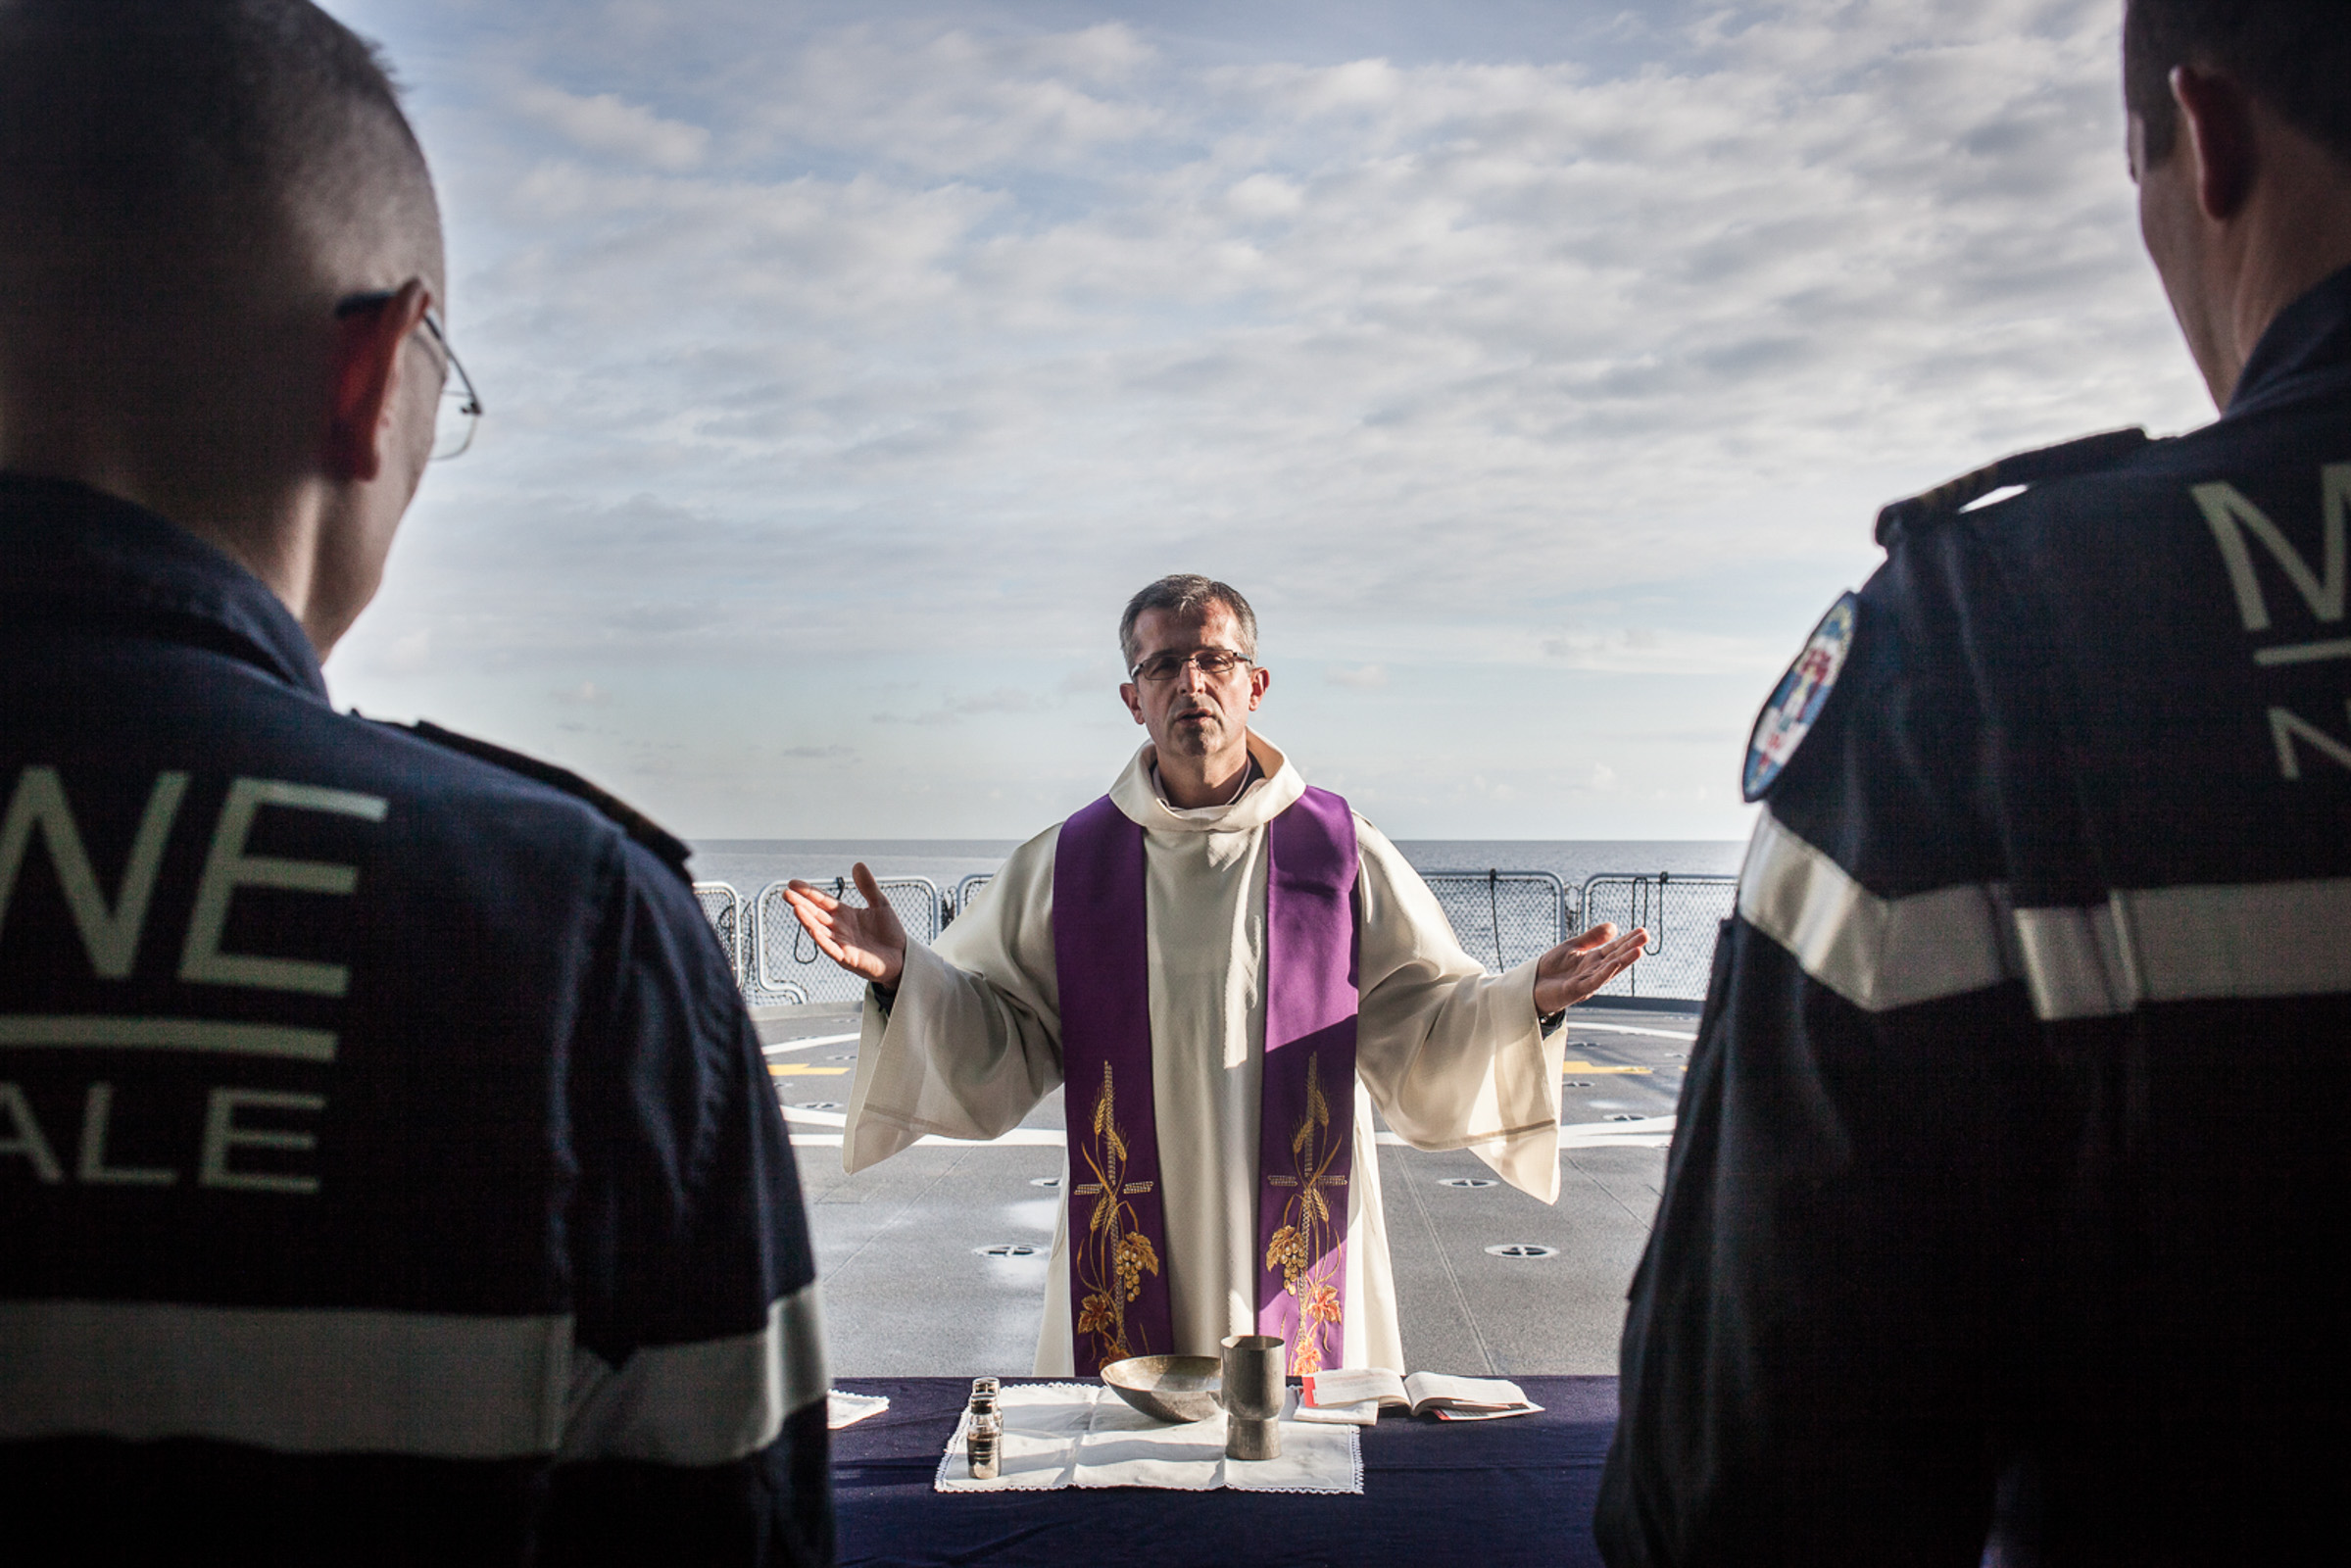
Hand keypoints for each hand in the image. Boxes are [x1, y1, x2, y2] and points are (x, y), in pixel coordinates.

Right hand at [781, 863, 906, 988]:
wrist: (903, 956)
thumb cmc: (889, 932)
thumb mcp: (880, 904)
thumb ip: (868, 886)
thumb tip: (858, 864)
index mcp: (844, 914)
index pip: (822, 901)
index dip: (809, 892)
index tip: (792, 883)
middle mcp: (839, 928)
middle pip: (816, 914)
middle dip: (801, 904)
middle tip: (786, 893)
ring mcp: (841, 943)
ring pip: (820, 931)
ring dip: (807, 921)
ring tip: (796, 908)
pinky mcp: (848, 958)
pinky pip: (832, 949)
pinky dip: (822, 940)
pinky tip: (813, 930)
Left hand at [1531, 922, 1649, 1015]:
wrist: (1530, 986)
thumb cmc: (1551, 969)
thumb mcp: (1572, 947)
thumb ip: (1592, 938)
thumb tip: (1614, 926)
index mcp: (1593, 961)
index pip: (1613, 949)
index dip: (1627, 940)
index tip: (1642, 931)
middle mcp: (1593, 972)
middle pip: (1615, 957)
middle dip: (1630, 947)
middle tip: (1646, 936)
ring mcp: (1586, 982)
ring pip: (1608, 970)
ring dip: (1624, 960)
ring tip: (1639, 950)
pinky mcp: (1576, 990)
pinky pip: (1593, 981)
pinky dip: (1605, 973)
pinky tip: (1615, 963)